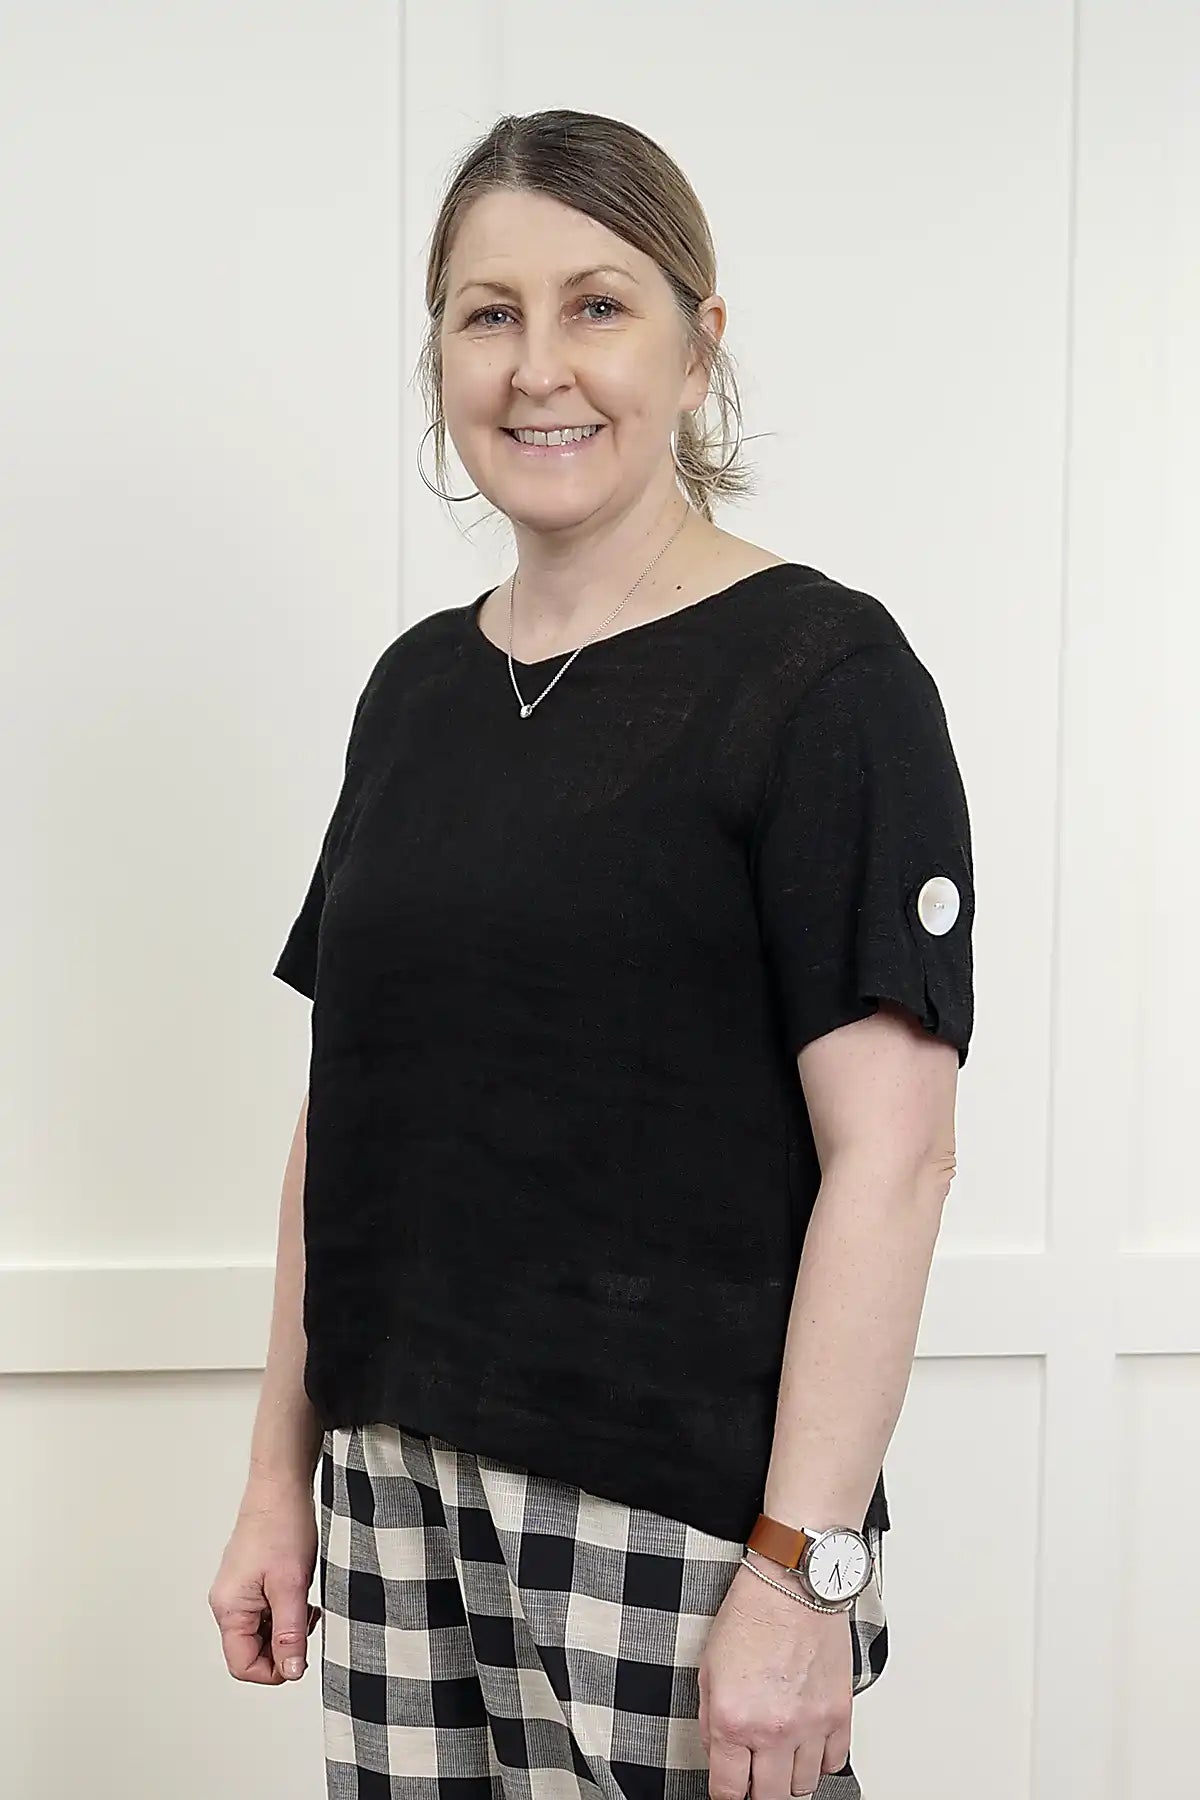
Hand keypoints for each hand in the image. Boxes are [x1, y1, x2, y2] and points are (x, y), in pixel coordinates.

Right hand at [208, 1475, 322, 1684]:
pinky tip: (298, 1591)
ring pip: (260, 1631)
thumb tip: (291, 1673)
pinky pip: (264, 1611)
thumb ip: (290, 1634)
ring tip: (303, 1601)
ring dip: (286, 1626)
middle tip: (306, 1620)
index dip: (274, 1669)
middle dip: (282, 1645)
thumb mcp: (291, 1587)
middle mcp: (227, 1602)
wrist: (282, 1486)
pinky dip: (284, 1610)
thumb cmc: (282, 1526)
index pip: (243, 1665)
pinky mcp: (249, 1580)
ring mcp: (237, 1591)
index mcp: (229, 1608)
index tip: (300, 1654)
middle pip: (250, 1651)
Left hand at [698, 1562, 852, 1799]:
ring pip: (804, 1786)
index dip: (726, 1794)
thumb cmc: (752, 1614)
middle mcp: (773, 1730)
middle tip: (756, 1774)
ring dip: (790, 1777)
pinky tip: (808, 1743)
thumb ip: (710, 1720)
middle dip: (759, 1791)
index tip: (730, 1789)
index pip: (728, 1790)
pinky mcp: (839, 1714)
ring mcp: (810, 1725)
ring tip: (781, 1757)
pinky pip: (834, 1762)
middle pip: (770, 1798)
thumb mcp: (708, 1668)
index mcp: (733, 1720)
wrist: (793, 1583)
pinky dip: (821, 1760)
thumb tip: (718, 1753)